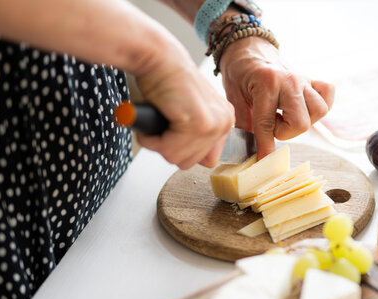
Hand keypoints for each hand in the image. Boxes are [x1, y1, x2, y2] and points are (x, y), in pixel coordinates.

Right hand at [134, 45, 234, 169]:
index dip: (182, 149)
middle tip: (160, 123)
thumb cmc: (165, 82)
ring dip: (158, 143)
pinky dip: (152, 138)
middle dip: (168, 147)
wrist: (158, 57)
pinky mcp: (199, 123)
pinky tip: (154, 117)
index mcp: (224, 120)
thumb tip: (189, 159)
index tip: (172, 131)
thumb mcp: (188, 114)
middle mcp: (224, 122)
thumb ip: (194, 138)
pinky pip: (169, 149)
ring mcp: (214, 124)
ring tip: (157, 118)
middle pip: (191, 163)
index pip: (207, 160)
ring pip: (178, 159)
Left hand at [219, 37, 334, 158]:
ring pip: (319, 111)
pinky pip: (328, 95)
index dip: (265, 145)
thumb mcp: (233, 97)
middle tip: (273, 124)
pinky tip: (304, 108)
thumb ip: (243, 122)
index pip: (268, 123)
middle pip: (302, 123)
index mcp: (266, 83)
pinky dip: (321, 104)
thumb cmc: (239, 72)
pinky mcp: (311, 80)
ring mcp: (303, 79)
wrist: (247, 46)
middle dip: (286, 132)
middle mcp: (289, 80)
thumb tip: (251, 149)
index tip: (263, 159)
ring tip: (286, 116)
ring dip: (302, 120)